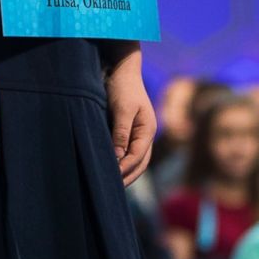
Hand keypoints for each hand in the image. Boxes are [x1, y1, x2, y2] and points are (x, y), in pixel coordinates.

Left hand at [104, 65, 155, 186]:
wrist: (122, 69)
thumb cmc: (122, 86)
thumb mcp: (122, 109)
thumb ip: (121, 132)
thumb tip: (118, 156)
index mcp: (148, 129)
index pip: (138, 156)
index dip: (125, 168)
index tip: (111, 177)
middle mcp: (146, 134)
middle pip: (141, 163)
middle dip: (128, 177)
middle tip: (112, 190)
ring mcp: (139, 133)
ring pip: (136, 160)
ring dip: (126, 172)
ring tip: (111, 184)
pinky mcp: (129, 131)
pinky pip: (128, 152)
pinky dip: (121, 163)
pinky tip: (110, 168)